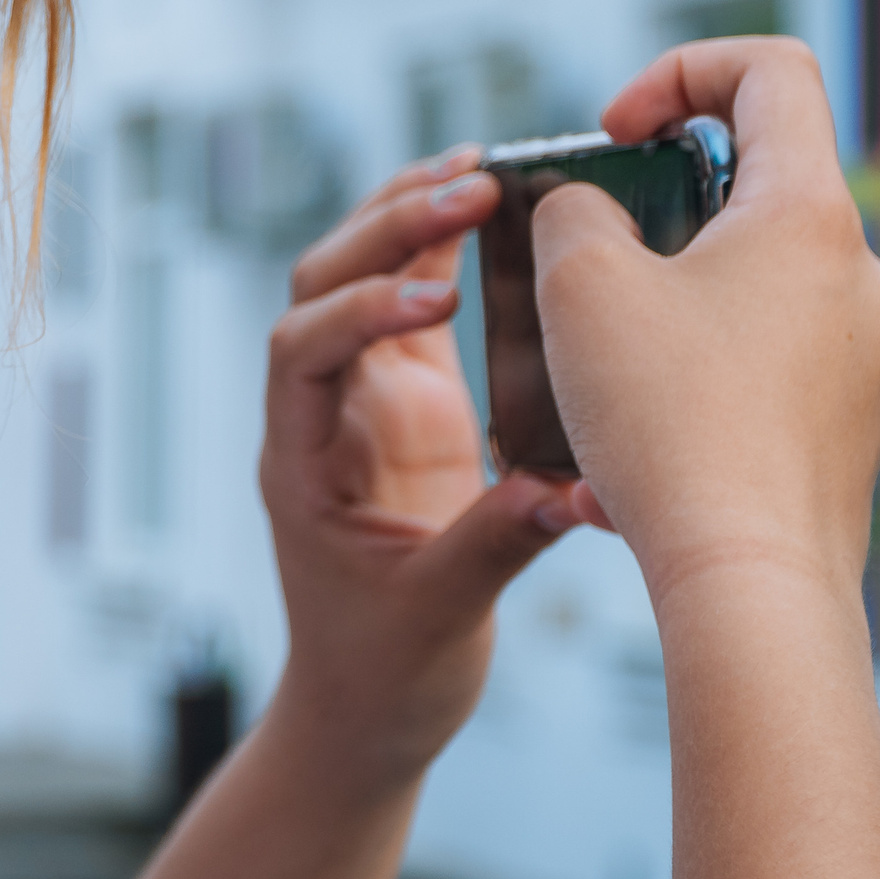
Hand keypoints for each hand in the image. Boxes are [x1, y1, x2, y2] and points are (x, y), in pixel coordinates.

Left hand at [261, 147, 577, 781]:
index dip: (357, 316)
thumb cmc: (384, 671)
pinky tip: (487, 199)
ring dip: (405, 218)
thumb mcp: (439, 615)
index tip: (435, 301)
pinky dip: (439, 248)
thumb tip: (580, 490)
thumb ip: (499, 543)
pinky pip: (408, 299)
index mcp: (300, 461)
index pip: (300, 355)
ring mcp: (360, 397)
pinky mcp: (407, 397)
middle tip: (468, 189)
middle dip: (384, 232)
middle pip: (318, 288)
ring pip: (356, 278)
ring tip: (478, 171)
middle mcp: (318, 413)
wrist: (367, 707)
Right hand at [532, 38, 879, 604]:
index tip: (617, 132)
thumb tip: (590, 211)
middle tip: (587, 268)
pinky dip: (692, 392)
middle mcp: (861, 280)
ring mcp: (867, 364)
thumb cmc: (669, 423)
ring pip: (753, 297)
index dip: (682, 71)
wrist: (747, 587)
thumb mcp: (578, 284)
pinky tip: (626, 457)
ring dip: (667, 313)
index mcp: (809, 215)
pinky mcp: (848, 438)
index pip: (773, 72)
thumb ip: (573, 211)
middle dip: (658, 217)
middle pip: (757, 193)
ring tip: (593, 380)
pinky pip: (762, 382)